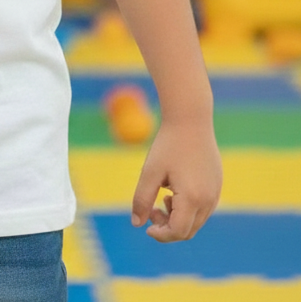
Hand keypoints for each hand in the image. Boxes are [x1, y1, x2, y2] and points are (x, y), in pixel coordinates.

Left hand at [131, 115, 221, 241]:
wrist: (190, 120)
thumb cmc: (167, 145)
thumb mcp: (150, 172)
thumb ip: (142, 199)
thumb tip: (137, 224)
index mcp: (193, 198)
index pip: (178, 232)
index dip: (161, 234)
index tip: (146, 226)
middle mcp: (209, 200)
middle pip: (188, 231)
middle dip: (168, 227)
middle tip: (152, 209)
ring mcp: (216, 193)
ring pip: (197, 221)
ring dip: (178, 218)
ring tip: (164, 197)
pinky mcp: (217, 185)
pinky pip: (203, 208)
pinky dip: (188, 209)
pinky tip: (174, 190)